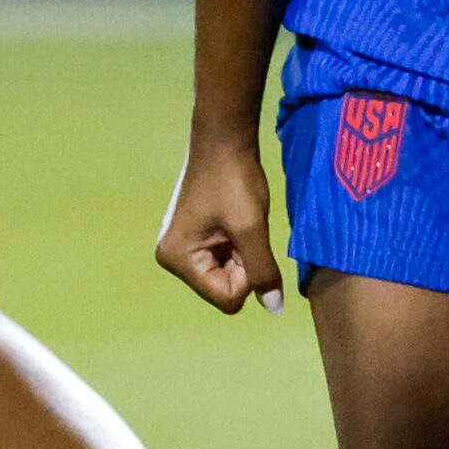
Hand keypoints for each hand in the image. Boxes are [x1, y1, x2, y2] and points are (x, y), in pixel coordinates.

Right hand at [156, 134, 285, 314]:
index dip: (248, 276)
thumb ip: (262, 271)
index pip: (226, 297)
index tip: (249, 240)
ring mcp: (183, 249)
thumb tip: (275, 308)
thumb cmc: (233, 179)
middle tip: (244, 228)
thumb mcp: (251, 227)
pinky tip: (237, 220)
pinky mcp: (195, 240)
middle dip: (244, 264)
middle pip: (225, 288)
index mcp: (177, 258)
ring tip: (240, 221)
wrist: (224, 139)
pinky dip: (239, 246)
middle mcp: (173, 259)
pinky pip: (225, 260)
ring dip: (243, 254)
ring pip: (228, 275)